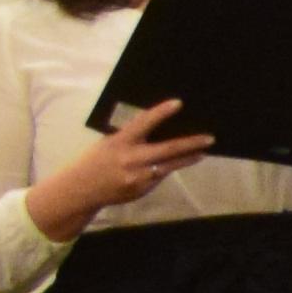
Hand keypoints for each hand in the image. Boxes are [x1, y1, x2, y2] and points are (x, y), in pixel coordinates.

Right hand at [33, 107, 218, 237]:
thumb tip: (157, 125)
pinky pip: (160, 176)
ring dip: (188, 158)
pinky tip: (179, 163)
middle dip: (191, 143)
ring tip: (203, 152)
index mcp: (120, 142)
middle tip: (210, 138)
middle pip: (167, 149)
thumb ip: (130, 136)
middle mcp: (131, 159)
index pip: (143, 123)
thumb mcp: (109, 142)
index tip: (178, 103)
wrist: (82, 189)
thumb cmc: (96, 160)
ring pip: (170, 165)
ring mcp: (138, 176)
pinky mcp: (143, 189)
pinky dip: (170, 168)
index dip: (161, 113)